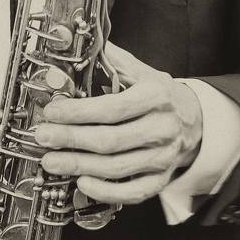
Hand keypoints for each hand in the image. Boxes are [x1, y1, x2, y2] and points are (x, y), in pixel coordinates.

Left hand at [36, 42, 203, 206]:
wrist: (195, 121)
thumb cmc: (160, 96)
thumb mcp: (141, 72)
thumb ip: (111, 61)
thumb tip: (79, 47)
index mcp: (156, 97)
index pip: (112, 108)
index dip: (78, 112)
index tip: (53, 111)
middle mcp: (162, 128)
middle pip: (110, 140)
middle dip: (71, 139)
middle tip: (43, 137)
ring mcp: (163, 157)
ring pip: (117, 168)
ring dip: (79, 165)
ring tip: (51, 161)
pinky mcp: (161, 179)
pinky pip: (133, 193)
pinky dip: (106, 191)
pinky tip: (83, 182)